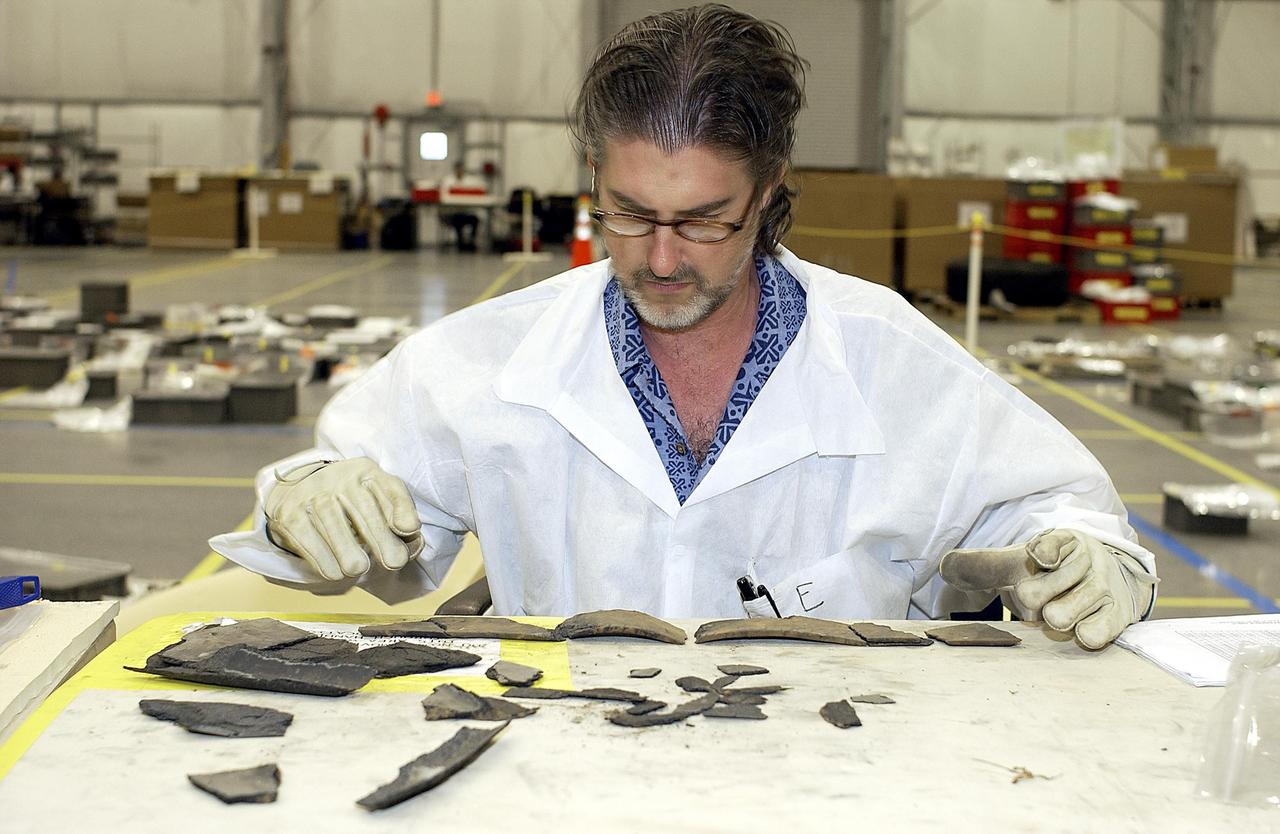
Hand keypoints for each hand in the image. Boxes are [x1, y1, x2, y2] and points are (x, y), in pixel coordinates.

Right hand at [264, 458, 423, 580]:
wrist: (300, 492)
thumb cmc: (351, 502)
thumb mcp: (379, 498)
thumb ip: (400, 515)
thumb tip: (411, 533)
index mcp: (366, 472)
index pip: (390, 488)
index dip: (402, 508)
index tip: (410, 529)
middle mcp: (339, 478)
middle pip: (365, 511)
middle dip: (382, 541)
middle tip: (394, 563)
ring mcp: (312, 494)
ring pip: (336, 530)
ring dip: (351, 555)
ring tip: (359, 569)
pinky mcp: (289, 515)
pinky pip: (310, 543)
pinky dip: (325, 562)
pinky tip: (336, 572)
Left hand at [939, 529, 1155, 648]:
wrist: (1107, 581)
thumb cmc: (1050, 575)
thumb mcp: (1016, 562)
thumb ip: (981, 565)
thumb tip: (947, 566)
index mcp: (1058, 540)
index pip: (1045, 548)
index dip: (1043, 553)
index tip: (1041, 557)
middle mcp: (1084, 557)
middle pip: (1031, 596)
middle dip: (1030, 602)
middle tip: (1044, 596)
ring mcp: (1103, 585)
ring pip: (1058, 618)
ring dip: (1053, 619)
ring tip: (1063, 608)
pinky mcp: (1119, 614)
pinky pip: (1091, 634)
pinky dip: (1081, 633)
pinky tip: (1082, 623)